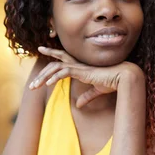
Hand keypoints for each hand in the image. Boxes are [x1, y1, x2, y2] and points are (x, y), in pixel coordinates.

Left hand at [29, 46, 143, 107]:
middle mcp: (78, 64)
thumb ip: (87, 96)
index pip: (63, 57)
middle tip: (32, 84)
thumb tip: (79, 105)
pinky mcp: (81, 71)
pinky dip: (54, 78)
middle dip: (41, 72)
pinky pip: (63, 72)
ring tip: (34, 87)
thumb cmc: (113, 82)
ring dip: (43, 78)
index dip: (52, 53)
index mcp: (81, 66)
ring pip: (55, 68)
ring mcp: (78, 66)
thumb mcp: (97, 91)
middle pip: (54, 64)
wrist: (122, 78)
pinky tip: (47, 85)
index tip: (41, 49)